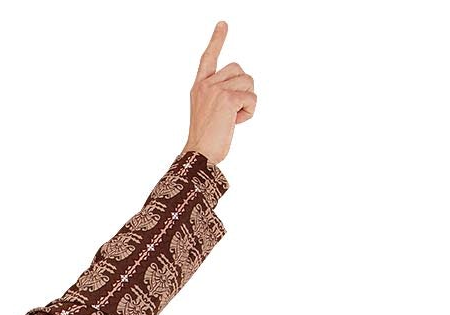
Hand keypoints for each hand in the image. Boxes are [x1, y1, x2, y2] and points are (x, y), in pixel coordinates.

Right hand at [181, 20, 256, 167]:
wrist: (199, 155)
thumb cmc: (205, 140)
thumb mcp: (207, 111)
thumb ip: (219, 94)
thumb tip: (240, 90)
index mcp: (199, 87)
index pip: (208, 57)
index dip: (217, 40)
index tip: (223, 24)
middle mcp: (206, 85)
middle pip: (238, 69)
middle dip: (243, 87)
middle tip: (232, 110)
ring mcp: (216, 90)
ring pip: (247, 82)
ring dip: (247, 101)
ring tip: (232, 118)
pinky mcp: (227, 99)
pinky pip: (251, 98)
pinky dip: (249, 112)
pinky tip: (236, 123)